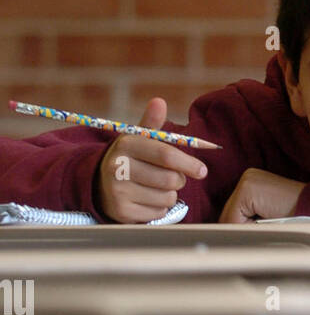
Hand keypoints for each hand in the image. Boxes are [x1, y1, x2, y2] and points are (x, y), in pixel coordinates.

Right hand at [97, 98, 207, 223]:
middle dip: (179, 180)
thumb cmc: (130, 160)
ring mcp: (119, 192)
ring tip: (156, 187)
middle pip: (169, 179)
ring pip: (167, 197)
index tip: (202, 171)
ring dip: (170, 194)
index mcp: (125, 145)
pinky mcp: (122, 213)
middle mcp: (118, 168)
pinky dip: (159, 208)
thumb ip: (151, 124)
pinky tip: (147, 200)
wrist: (101, 185)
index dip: (188, 163)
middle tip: (174, 177)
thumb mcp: (137, 140)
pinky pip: (158, 213)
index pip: (164, 155)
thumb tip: (159, 102)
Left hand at [218, 168, 303, 223]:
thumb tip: (228, 233)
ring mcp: (247, 181)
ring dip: (246, 228)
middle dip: (242, 228)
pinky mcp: (248, 189)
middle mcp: (247, 177)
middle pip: (228, 214)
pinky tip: (267, 220)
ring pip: (230, 217)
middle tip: (266, 227)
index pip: (233, 211)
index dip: (241, 227)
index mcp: (252, 181)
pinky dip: (247, 227)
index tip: (257, 231)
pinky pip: (234, 218)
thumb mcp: (267, 216)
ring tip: (269, 221)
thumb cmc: (295, 217)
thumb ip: (248, 220)